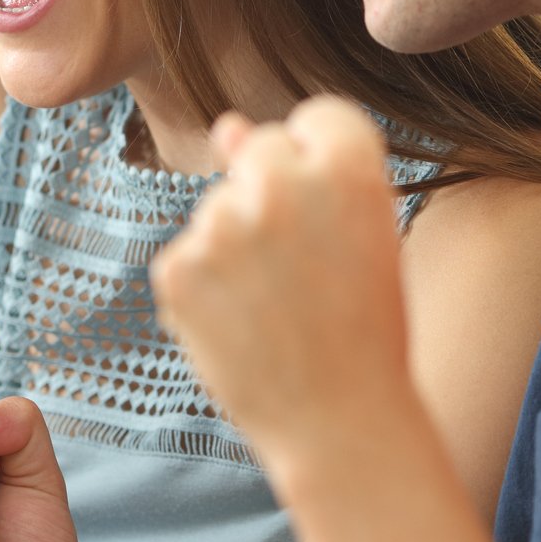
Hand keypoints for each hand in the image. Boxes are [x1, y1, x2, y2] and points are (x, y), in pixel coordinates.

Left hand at [152, 96, 410, 477]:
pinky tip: (243, 324)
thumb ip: (301, 172)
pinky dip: (206, 286)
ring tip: (278, 306)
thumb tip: (226, 126)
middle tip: (302, 266)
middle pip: (259, 147)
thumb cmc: (362, 328)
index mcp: (349, 170)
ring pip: (219, 206)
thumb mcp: (360, 239)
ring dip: (236, 243)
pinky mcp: (178, 268)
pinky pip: (187, 254)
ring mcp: (221, 226)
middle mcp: (282, 185)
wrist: (339, 423)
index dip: (324, 164)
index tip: (332, 212)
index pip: (317, 118)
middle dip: (271, 191)